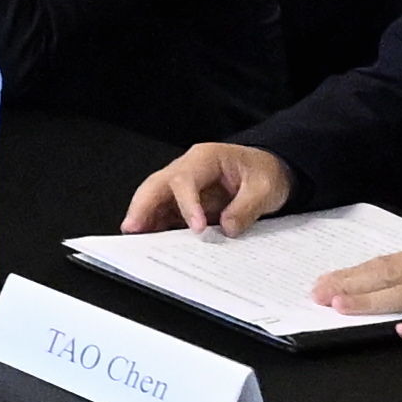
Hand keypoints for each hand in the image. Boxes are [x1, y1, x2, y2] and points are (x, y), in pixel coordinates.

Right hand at [124, 140, 293, 232]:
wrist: (268, 171)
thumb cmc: (264, 172)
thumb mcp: (265, 189)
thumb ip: (246, 208)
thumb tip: (226, 229)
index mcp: (206, 158)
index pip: (185, 179)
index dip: (187, 204)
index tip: (196, 228)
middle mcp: (188, 169)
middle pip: (157, 185)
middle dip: (142, 206)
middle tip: (133, 229)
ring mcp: (183, 187)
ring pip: (154, 199)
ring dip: (144, 219)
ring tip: (137, 242)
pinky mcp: (184, 203)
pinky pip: (165, 213)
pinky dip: (157, 227)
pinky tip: (154, 244)